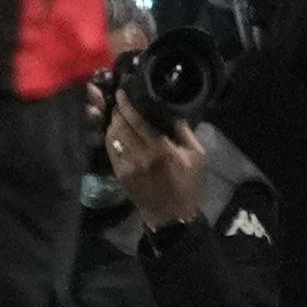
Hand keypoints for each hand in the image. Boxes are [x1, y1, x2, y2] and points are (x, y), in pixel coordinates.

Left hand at [105, 98, 208, 230]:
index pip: (138, 122)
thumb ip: (187, 133)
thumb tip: (175, 115)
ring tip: (115, 116)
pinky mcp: (120, 175)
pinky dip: (110, 139)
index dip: (127, 106)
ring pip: (112, 138)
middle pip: (121, 127)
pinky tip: (113, 133)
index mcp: (161, 149)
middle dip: (117, 112)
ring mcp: (128, 166)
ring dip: (111, 124)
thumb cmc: (186, 183)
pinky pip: (110, 151)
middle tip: (117, 102)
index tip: (121, 94)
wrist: (170, 212)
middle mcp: (141, 156)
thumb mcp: (196, 156)